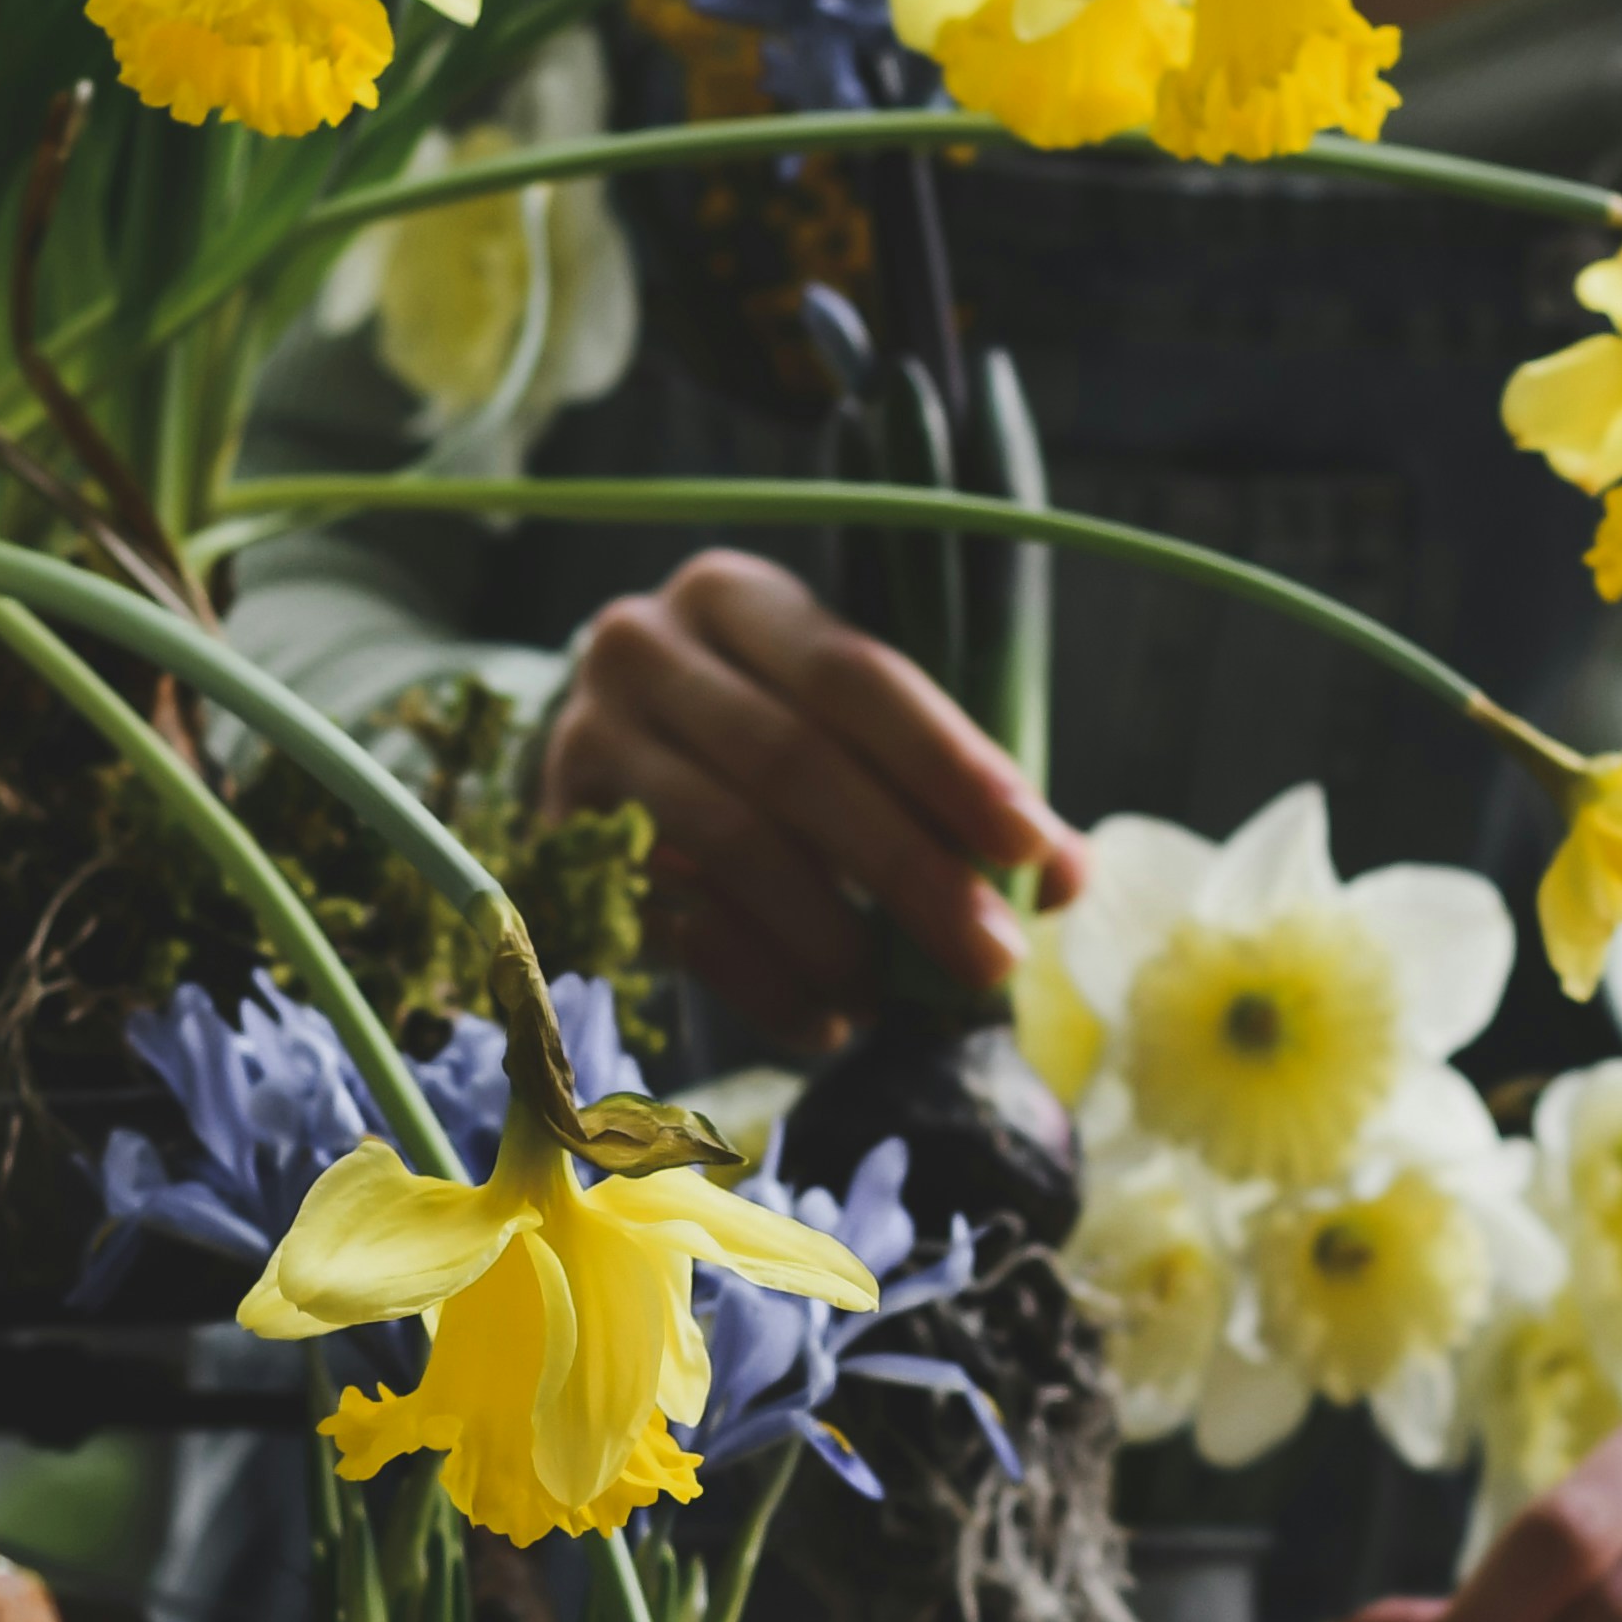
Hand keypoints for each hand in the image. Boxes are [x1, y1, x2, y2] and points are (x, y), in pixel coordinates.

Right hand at [540, 549, 1084, 1049]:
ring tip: (896, 1002)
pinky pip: (673, 919)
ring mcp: (588, 738)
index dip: (948, 761)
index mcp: (736, 597)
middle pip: (794, 761)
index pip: (855, 674)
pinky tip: (825, 1024)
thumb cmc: (762, 744)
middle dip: (906, 869)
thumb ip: (952, 792)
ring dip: (830, 935)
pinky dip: (762, 981)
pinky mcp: (557, 837)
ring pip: (729, 840)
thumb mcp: (854, 737)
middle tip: (989, 960)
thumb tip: (1064, 875)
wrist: (609, 769)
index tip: (1031, 846)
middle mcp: (644, 646)